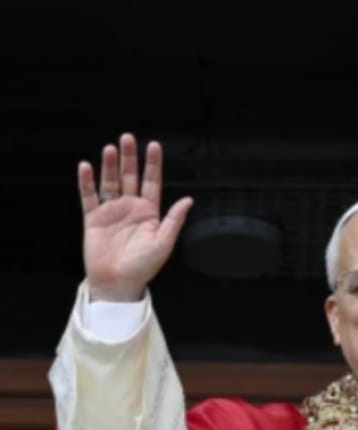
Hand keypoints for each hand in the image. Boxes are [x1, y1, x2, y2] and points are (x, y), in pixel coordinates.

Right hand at [78, 132, 192, 301]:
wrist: (119, 282)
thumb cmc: (144, 266)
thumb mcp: (164, 242)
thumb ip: (174, 219)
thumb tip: (189, 200)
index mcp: (149, 213)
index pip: (151, 182)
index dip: (153, 165)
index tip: (154, 146)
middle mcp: (130, 208)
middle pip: (130, 177)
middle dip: (129, 158)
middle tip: (128, 138)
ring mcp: (111, 211)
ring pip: (110, 182)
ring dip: (110, 165)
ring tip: (110, 148)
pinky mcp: (93, 218)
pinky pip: (89, 196)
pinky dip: (87, 182)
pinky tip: (86, 167)